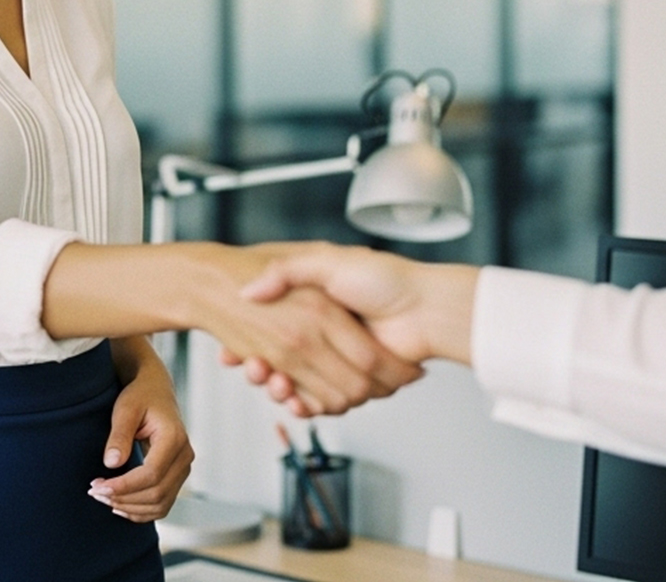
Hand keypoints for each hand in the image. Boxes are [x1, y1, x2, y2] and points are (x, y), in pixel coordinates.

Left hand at [88, 349, 192, 522]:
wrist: (155, 391)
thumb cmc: (140, 396)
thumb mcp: (125, 408)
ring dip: (130, 507)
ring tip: (104, 498)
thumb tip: (112, 464)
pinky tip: (120, 506)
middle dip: (123, 498)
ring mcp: (182, 468)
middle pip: (156, 493)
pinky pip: (162, 504)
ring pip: (160, 504)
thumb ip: (119, 435)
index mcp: (174, 438)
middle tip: (94, 492)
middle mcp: (184, 456)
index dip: (124, 486)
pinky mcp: (176, 476)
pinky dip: (141, 511)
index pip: (151, 474)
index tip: (97, 486)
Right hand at [226, 242, 477, 413]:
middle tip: (251, 367)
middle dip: (263, 371)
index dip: (255, 345)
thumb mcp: (326, 262)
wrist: (428, 306)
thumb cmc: (384, 279)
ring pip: (297, 385)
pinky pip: (322, 400)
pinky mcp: (355, 381)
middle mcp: (325, 337)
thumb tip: (251, 288)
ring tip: (264, 377)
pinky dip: (304, 404)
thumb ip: (288, 270)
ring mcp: (339, 360)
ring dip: (279, 388)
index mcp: (316, 310)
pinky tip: (290, 397)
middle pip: (283, 364)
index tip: (238, 350)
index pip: (276, 334)